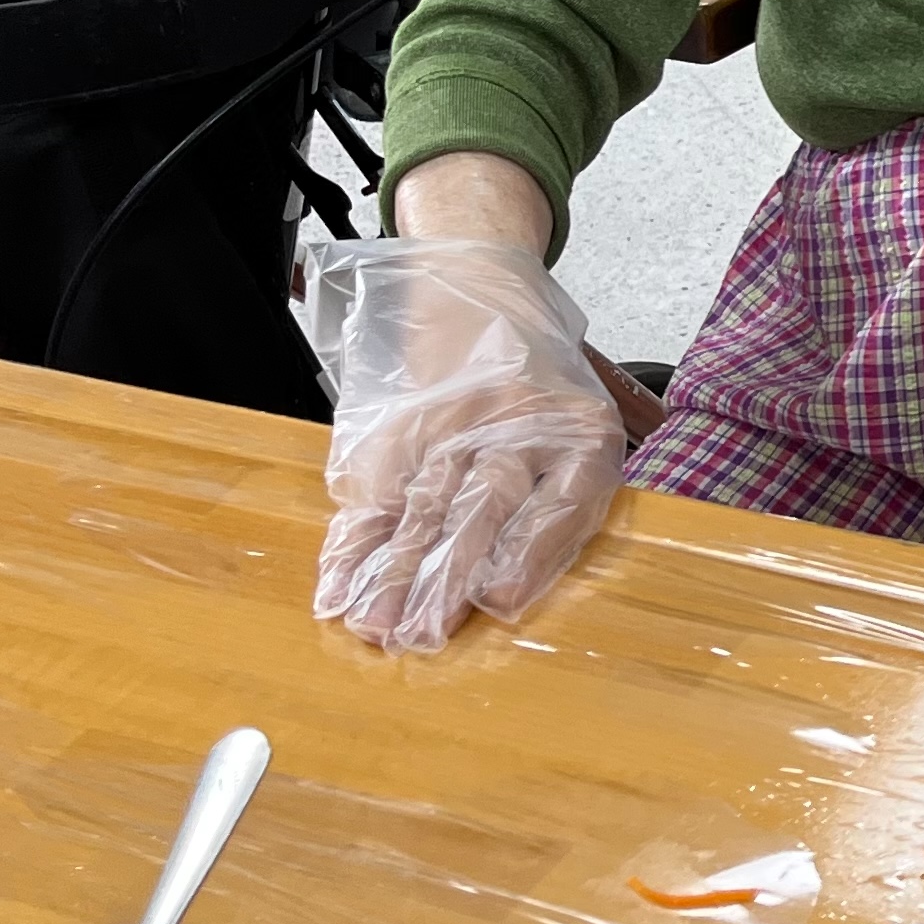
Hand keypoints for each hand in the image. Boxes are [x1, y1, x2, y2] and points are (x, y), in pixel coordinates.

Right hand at [300, 235, 623, 653]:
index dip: (528, 550)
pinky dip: (351, 544)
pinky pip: (374, 493)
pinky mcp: (399, 428)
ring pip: (420, 506)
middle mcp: (516, 427)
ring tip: (375, 627)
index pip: (559, 498)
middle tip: (422, 634)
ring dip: (392, 573)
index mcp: (580, 434)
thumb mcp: (587, 428)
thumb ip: (568, 505)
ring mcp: (451, 426)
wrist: (480, 289)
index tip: (499, 599)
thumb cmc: (545, 387)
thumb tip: (517, 593)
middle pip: (479, 508)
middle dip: (445, 576)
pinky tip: (336, 588)